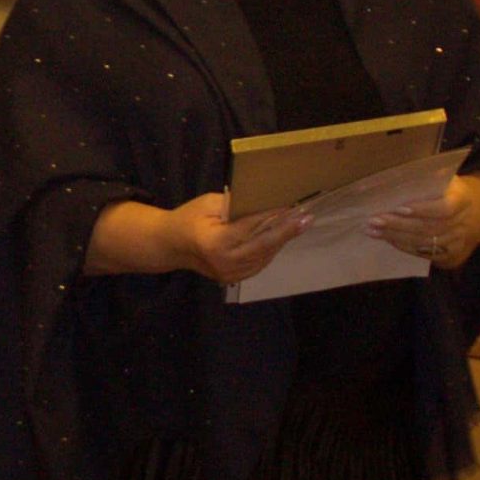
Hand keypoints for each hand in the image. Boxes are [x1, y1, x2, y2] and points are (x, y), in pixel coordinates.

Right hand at [168, 189, 310, 285]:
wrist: (172, 246)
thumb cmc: (189, 218)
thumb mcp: (208, 203)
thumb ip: (235, 204)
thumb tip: (265, 200)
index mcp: (215, 243)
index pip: (250, 228)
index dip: (273, 217)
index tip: (291, 207)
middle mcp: (225, 263)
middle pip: (263, 245)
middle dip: (287, 231)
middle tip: (307, 218)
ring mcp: (230, 274)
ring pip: (264, 255)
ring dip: (283, 240)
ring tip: (299, 223)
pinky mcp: (234, 279)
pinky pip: (260, 262)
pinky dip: (272, 248)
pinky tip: (282, 235)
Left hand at [368, 172, 479, 272]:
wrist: (468, 213)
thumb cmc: (446, 190)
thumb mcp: (442, 179)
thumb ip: (425, 178)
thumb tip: (393, 177)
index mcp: (463, 199)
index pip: (444, 208)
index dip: (422, 210)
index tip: (398, 208)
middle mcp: (462, 222)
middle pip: (429, 227)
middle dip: (398, 225)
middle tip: (374, 220)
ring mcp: (457, 241)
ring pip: (424, 242)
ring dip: (396, 236)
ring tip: (373, 230)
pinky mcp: (448, 254)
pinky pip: (423, 252)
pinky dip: (403, 246)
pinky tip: (387, 238)